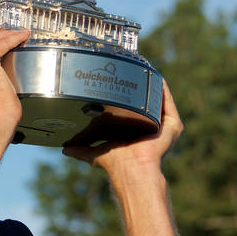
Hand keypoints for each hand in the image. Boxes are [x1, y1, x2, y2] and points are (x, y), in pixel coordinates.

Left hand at [62, 81, 182, 174]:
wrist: (131, 168)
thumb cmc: (115, 163)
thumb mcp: (95, 154)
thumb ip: (81, 150)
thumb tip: (64, 150)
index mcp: (136, 132)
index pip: (133, 111)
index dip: (127, 98)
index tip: (118, 82)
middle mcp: (152, 128)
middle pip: (147, 103)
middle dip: (139, 88)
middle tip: (129, 70)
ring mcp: (164, 126)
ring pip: (158, 100)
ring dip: (151, 85)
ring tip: (141, 67)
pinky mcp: (172, 125)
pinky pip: (168, 102)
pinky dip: (161, 88)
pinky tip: (154, 76)